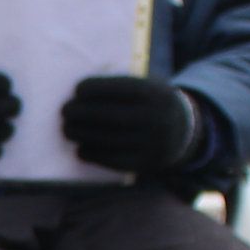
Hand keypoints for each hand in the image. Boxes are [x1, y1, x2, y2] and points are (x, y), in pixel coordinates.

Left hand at [61, 74, 203, 178]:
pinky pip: (112, 159)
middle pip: (108, 115)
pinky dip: (92, 153)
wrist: (184, 133)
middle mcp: (155, 119)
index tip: (77, 90)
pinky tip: (80, 148)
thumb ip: (122, 86)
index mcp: (156, 94)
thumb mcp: (149, 86)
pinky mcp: (145, 163)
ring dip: (81, 133)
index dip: (94, 88)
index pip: (118, 89)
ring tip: (68, 129)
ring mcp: (151, 143)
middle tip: (65, 111)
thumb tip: (80, 91)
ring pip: (107, 138)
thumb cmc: (154, 104)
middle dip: (81, 112)